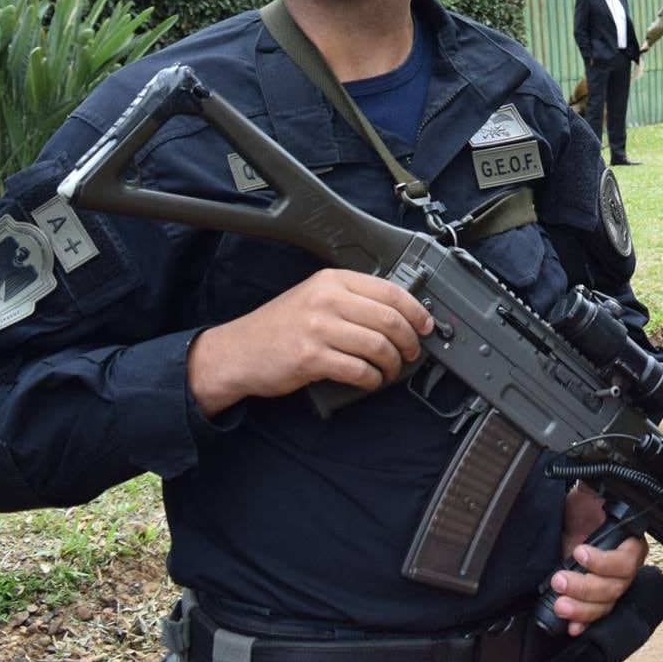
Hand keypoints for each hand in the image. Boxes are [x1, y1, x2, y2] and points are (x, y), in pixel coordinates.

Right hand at [186, 269, 432, 417]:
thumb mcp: (314, 297)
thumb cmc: (279, 327)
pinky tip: (371, 381)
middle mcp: (326, 300)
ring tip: (391, 370)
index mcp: (332, 281)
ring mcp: (318, 328)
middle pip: (389, 319)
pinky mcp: (311, 358)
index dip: (415, 310)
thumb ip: (351, 299)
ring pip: (378, 345)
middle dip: (409, 340)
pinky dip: (372, 379)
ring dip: (393, 363)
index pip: (389, 290)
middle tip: (412, 353)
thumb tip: (399, 314)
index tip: (426, 325)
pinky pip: (358, 369)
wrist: (237, 352)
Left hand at [550, 483, 650, 635]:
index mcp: (629, 543)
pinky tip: (571, 627)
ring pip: (605, 606)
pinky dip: (583, 624)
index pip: (627, 560)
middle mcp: (623, 569)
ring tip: (559, 603)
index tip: (579, 551)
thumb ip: (596, 485)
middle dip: (585, 586)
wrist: (568, 526)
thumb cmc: (582, 510)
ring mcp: (610, 587)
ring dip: (582, 608)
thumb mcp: (588, 494)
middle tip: (559, 579)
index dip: (605, 562)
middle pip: (615, 588)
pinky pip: (595, 619)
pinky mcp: (594, 601)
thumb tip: (598, 469)